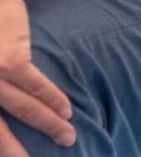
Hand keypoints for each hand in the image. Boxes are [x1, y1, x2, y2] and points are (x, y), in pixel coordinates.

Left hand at [0, 0, 74, 154]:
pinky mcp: (10, 59)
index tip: (17, 153)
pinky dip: (52, 99)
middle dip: (13, 149)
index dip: (0, 142)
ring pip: (21, 109)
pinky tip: (66, 110)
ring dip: (48, 124)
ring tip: (67, 136)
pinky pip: (34, 86)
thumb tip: (5, 107)